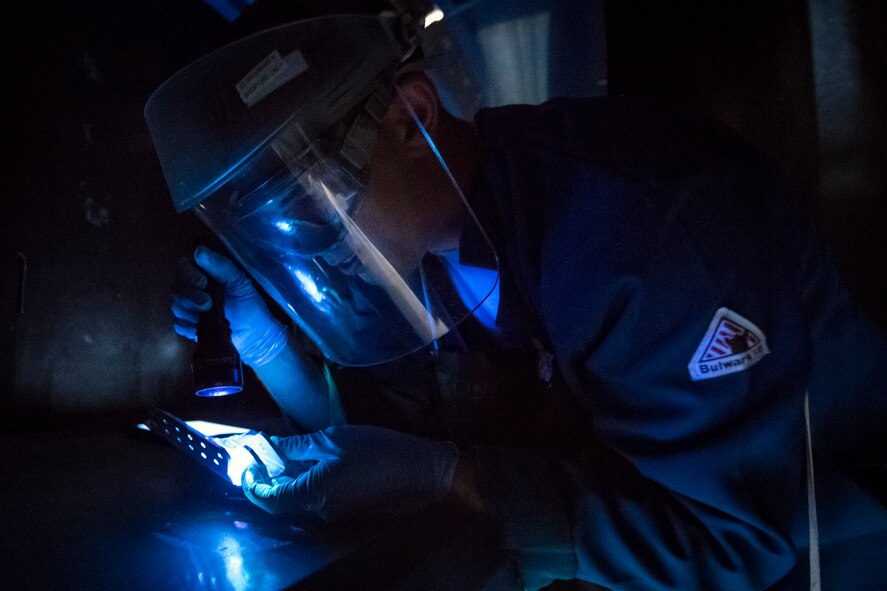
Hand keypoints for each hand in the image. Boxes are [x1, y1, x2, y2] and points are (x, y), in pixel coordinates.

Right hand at [171, 246, 287, 366]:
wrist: (255, 336)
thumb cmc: (249, 305)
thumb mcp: (239, 283)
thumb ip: (221, 266)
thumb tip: (199, 250)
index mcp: (203, 274)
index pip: (181, 266)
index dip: (187, 274)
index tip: (203, 283)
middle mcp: (192, 289)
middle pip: (176, 287)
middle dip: (191, 296)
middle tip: (209, 304)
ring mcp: (189, 309)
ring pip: (176, 306)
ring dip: (191, 312)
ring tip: (210, 316)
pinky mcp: (189, 327)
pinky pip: (178, 325)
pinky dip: (190, 326)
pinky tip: (202, 327)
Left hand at [242, 425, 458, 520]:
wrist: (418, 470)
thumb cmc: (376, 450)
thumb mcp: (332, 439)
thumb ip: (297, 447)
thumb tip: (268, 446)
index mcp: (314, 493)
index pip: (268, 499)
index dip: (252, 484)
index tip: (248, 463)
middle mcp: (320, 510)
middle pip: (283, 498)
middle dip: (272, 475)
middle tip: (268, 449)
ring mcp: (334, 512)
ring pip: (301, 495)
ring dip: (292, 476)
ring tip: (296, 449)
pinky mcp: (346, 509)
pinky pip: (318, 495)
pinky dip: (310, 479)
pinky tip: (318, 459)